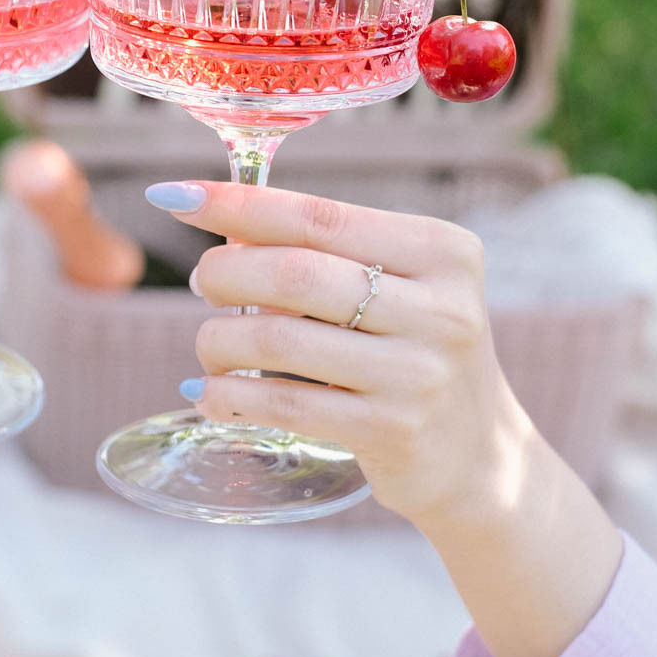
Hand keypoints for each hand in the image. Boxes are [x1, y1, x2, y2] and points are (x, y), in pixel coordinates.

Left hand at [167, 181, 533, 532]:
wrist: (480, 459)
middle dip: (225, 272)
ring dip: (218, 340)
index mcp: (442, 251)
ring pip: (279, 338)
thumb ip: (331, 256)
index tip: (175, 197)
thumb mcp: (402, 290)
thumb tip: (225, 231)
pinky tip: (211, 396)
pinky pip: (284, 404)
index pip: (321, 215)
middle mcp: (440, 307)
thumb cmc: (416, 355)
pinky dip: (230, 396)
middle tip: (202, 283)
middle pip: (295, 273)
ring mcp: (418, 373)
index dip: (240, 204)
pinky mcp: (392, 430)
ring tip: (211, 347)